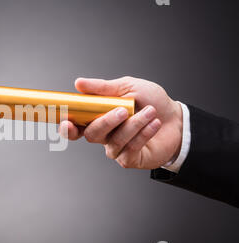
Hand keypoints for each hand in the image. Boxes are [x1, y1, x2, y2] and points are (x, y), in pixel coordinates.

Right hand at [59, 76, 182, 168]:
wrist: (177, 118)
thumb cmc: (151, 101)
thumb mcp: (127, 87)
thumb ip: (102, 88)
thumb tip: (78, 83)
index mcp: (97, 118)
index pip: (75, 127)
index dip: (67, 127)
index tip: (66, 121)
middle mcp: (104, 136)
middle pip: (92, 134)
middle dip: (106, 122)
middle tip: (123, 110)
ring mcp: (116, 149)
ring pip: (115, 141)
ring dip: (134, 125)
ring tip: (151, 112)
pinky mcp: (130, 159)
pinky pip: (130, 148)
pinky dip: (143, 134)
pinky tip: (155, 124)